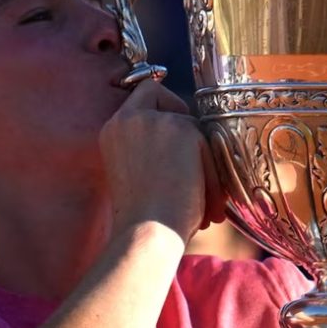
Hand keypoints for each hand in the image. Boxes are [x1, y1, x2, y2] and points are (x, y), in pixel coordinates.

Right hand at [99, 79, 226, 240]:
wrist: (145, 234)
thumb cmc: (143, 220)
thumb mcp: (139, 173)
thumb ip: (155, 147)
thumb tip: (192, 138)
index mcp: (113, 130)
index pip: (145, 93)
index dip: (165, 105)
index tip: (178, 127)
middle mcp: (128, 118)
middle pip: (173, 102)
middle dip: (190, 135)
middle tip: (195, 173)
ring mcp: (155, 120)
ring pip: (195, 128)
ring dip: (204, 165)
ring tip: (201, 204)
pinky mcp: (182, 129)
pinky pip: (210, 145)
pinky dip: (213, 176)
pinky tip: (205, 205)